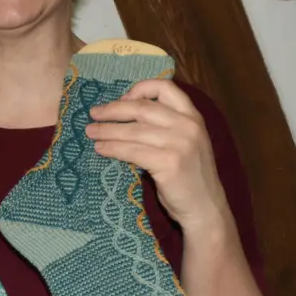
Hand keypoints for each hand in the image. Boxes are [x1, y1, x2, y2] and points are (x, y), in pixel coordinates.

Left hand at [84, 79, 230, 231]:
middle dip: (113, 109)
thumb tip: (126, 114)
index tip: (123, 98)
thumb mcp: (186, 142)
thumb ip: (166, 126)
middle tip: (93, 113)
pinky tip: (101, 149)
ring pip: (133, 130)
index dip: (140, 89)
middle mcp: (188, 125)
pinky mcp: (169, 163)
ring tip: (91, 132)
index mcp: (193, 116)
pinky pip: (132, 151)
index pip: (165, 88)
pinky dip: (113, 148)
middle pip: (142, 107)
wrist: (205, 207)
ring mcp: (180, 143)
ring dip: (107, 130)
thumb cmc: (190, 176)